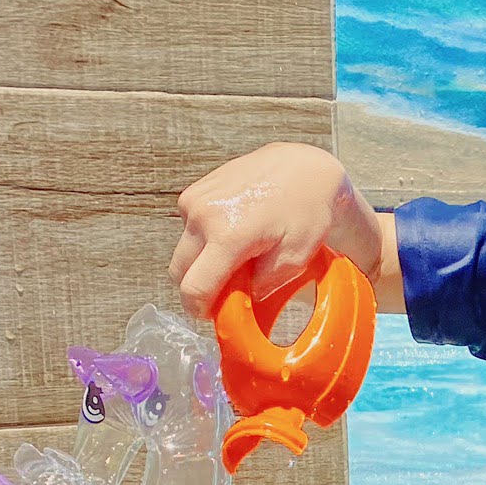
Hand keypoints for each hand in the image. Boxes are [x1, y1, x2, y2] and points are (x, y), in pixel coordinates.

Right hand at [168, 142, 385, 316]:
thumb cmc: (306, 212)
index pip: (194, 288)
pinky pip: (188, 228)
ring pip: (183, 250)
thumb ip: (261, 286)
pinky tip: (234, 231)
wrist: (303, 168)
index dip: (199, 309)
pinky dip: (204, 238)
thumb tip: (237, 302)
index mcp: (228, 236)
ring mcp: (194, 200)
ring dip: (202, 261)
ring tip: (237, 257)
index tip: (211, 316)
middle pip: (179, 271)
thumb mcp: (294, 259)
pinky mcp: (193, 191)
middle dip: (198, 286)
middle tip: (226, 291)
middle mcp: (203, 216)